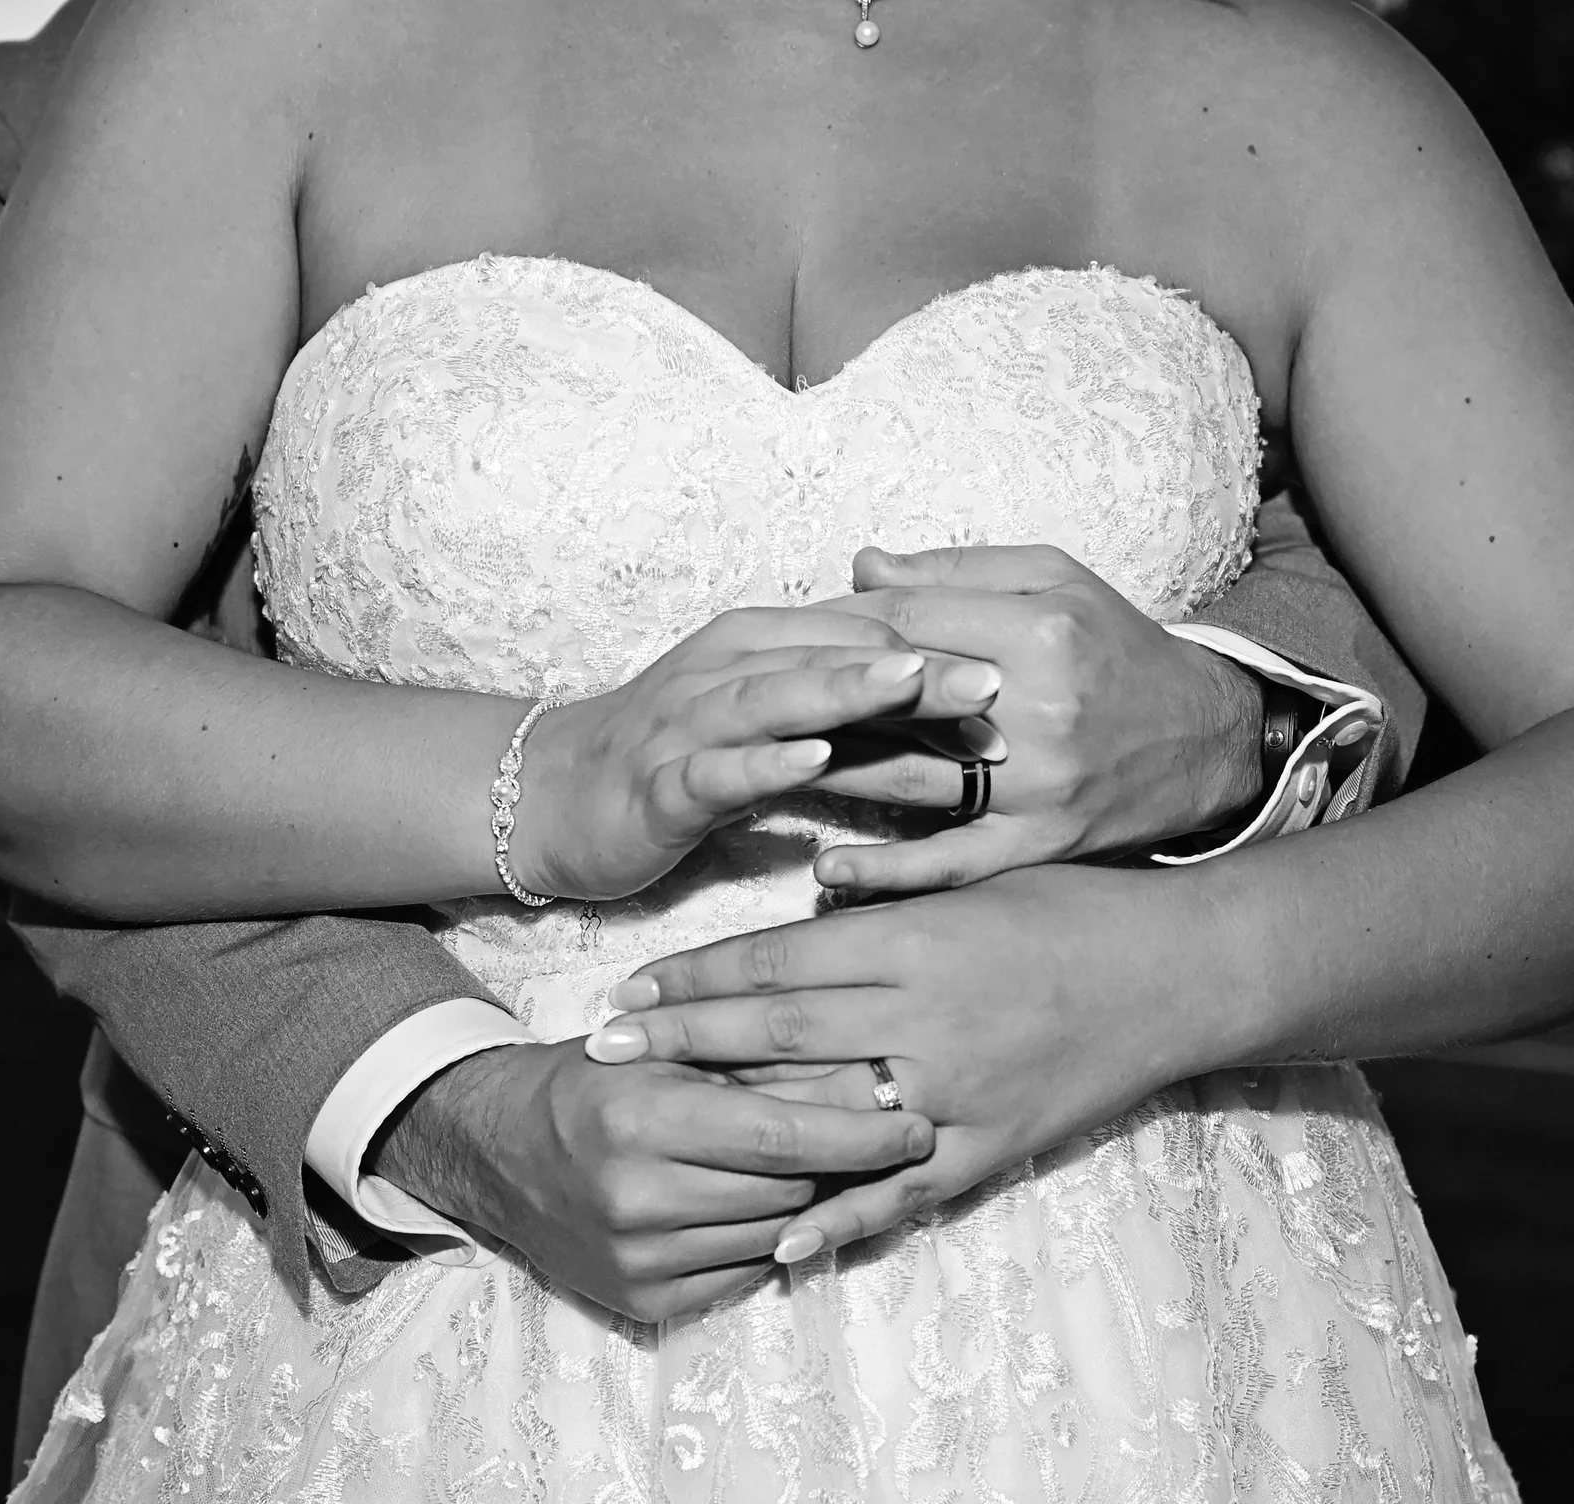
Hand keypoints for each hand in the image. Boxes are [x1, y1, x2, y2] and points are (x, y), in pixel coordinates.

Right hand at [371, 1039, 935, 1320]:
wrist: (497, 1152)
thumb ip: (751, 1063)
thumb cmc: (595, 1083)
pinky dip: (768, 1239)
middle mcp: (638, 1197)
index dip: (861, 1134)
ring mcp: (639, 1259)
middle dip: (845, 1165)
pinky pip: (744, 1273)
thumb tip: (866, 1076)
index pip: (783, 1137)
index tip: (918, 1123)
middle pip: (789, 1190)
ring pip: (775, 1235)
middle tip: (890, 1139)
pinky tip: (769, 1208)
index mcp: (642, 1118)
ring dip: (811, 1204)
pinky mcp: (643, 1302)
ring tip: (830, 1169)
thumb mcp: (660, 1049)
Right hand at [513, 607, 1000, 901]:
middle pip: (834, 655)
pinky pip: (719, 766)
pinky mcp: (662, 782)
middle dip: (917, 664)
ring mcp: (692, 722)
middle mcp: (730, 668)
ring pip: (779, 696)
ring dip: (848, 691)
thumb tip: (946, 709)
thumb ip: (851, 715)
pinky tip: (811, 758)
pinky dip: (766, 759)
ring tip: (914, 684)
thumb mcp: (775, 730)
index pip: (864, 633)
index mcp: (763, 647)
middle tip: (994, 676)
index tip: (1015, 667)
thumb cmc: (681, 765)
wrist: (557, 799)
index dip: (939, 648)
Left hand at [583, 868, 1197, 1261]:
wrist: (1187, 971)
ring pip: (823, 1117)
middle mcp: (923, 1016)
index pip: (777, 961)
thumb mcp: (977, 882)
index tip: (629, 985)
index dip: (694, 977)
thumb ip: (889, 901)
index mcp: (914, 939)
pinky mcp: (993, 1148)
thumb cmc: (1081, 908)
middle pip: (774, 1034)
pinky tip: (777, 1246)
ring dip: (732, 1128)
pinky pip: (903, 1194)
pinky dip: (840, 1222)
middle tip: (601, 1047)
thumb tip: (802, 900)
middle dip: (679, 1041)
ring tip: (659, 1135)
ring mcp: (956, 1091)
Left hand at [803, 545, 1264, 894]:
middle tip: (751, 711)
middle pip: (896, 702)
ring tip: (758, 779)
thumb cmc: (1121, 648)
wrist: (1206, 738)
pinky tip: (828, 873)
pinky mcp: (1041, 842)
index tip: (788, 638)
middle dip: (818, 703)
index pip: (905, 625)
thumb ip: (955, 571)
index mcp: (1038, 630)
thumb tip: (860, 566)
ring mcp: (1037, 784)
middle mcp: (1036, 709)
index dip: (836, 628)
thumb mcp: (1056, 579)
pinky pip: (953, 863)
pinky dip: (889, 871)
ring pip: (911, 779)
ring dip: (829, 778)